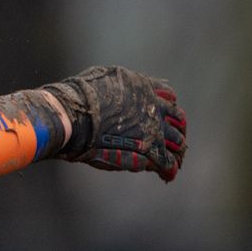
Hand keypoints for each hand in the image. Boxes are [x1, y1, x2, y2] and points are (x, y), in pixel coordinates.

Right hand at [41, 66, 186, 180]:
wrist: (72, 117)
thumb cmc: (79, 97)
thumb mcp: (103, 76)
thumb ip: (121, 83)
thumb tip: (127, 84)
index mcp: (144, 89)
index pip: (169, 98)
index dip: (168, 108)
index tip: (165, 117)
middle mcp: (154, 108)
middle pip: (179, 121)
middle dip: (178, 131)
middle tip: (174, 141)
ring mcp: (154, 130)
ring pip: (178, 143)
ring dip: (177, 152)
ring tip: (175, 161)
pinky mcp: (149, 151)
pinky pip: (167, 162)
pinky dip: (169, 169)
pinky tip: (167, 174)